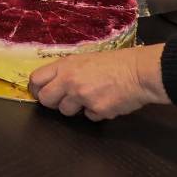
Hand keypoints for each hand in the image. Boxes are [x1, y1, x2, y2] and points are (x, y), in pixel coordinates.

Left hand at [30, 44, 168, 120]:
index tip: (39, 93)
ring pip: (66, 111)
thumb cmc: (116, 63)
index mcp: (66, 66)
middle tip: (64, 99)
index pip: (36, 79)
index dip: (36, 88)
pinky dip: (97, 112)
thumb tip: (54, 83)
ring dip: (76, 108)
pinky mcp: (97, 110)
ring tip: (92, 97)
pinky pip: (90, 116)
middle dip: (52, 102)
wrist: (140, 72)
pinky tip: (107, 101)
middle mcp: (70, 81)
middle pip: (45, 99)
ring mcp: (82, 96)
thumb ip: (68, 71)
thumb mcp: (85, 59)